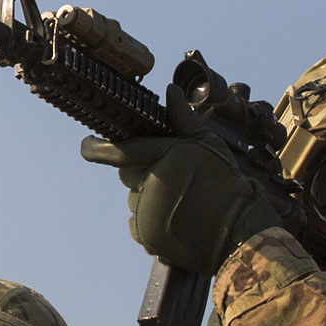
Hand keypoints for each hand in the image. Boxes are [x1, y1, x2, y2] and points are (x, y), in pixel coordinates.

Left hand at [86, 133, 284, 277]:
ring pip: (134, 196)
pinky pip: (138, 221)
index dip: (95, 147)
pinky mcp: (147, 236)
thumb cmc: (226, 183)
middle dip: (140, 169)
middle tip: (170, 174)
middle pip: (126, 172)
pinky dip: (152, 218)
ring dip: (149, 195)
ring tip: (181, 199)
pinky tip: (177, 217)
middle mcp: (150, 185)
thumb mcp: (209, 145)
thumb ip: (184, 119)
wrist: (238, 232)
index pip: (116, 151)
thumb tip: (170, 90)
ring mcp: (146, 213)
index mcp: (162, 158)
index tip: (87, 143)